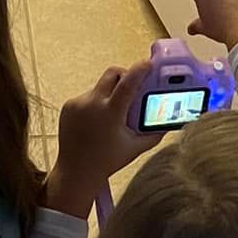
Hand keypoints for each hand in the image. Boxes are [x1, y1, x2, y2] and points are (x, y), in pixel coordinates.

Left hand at [44, 62, 160, 217]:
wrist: (76, 172)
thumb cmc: (107, 161)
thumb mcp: (135, 147)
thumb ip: (154, 133)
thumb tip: (168, 122)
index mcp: (110, 113)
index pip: (128, 83)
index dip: (139, 70)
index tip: (148, 64)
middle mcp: (92, 104)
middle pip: (112, 73)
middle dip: (124, 75)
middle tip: (132, 86)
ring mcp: (78, 104)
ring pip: (100, 87)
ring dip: (110, 93)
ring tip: (113, 114)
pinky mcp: (68, 107)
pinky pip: (87, 97)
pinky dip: (96, 103)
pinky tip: (97, 121)